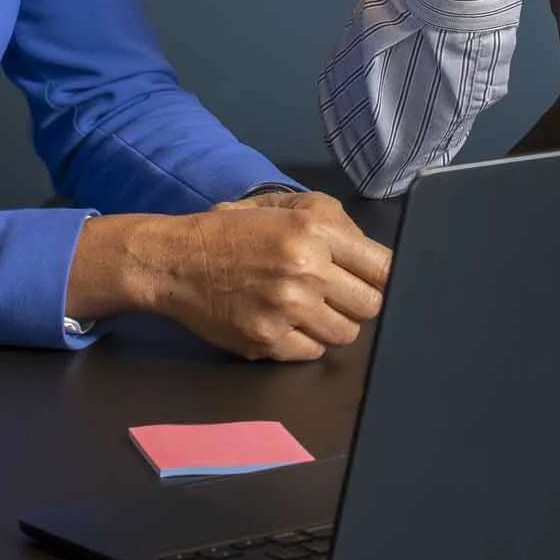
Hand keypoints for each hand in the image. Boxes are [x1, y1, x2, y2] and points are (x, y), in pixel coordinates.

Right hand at [67, 192, 391, 360]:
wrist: (176, 260)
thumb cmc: (233, 232)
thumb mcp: (283, 207)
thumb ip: (334, 224)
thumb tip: (374, 257)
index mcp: (314, 229)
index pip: (384, 268)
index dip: (382, 278)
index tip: (371, 281)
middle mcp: (305, 268)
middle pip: (370, 306)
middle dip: (358, 302)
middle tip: (336, 296)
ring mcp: (286, 308)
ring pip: (346, 334)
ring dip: (332, 324)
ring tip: (308, 309)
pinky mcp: (267, 340)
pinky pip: (313, 352)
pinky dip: (305, 341)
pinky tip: (285, 323)